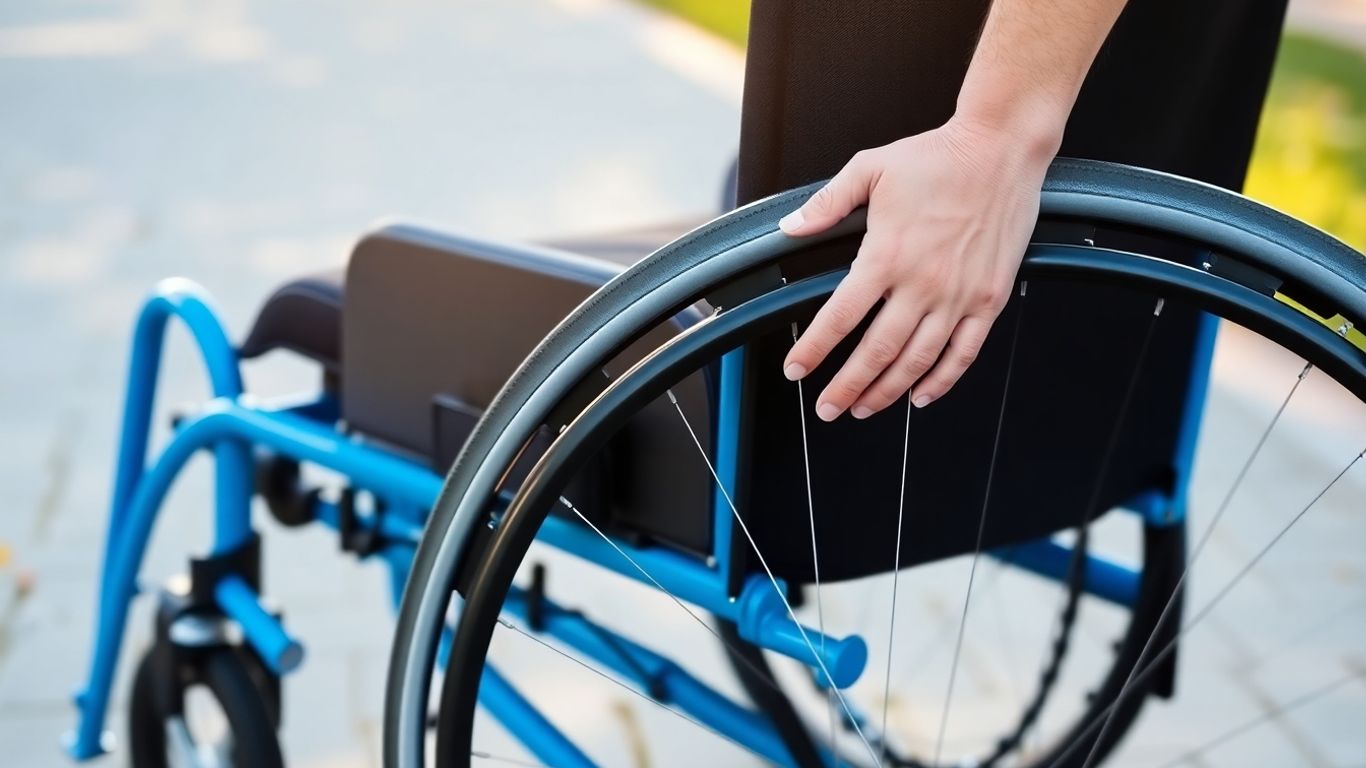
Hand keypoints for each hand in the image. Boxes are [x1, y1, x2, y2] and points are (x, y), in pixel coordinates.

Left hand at [779, 116, 1054, 420]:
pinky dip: (941, 380)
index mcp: (886, 255)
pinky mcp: (989, 298)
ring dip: (887, 391)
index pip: (839, 318)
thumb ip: (828, 203)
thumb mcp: (870, 168)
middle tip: (828, 409)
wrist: (1001, 148)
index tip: (796, 370)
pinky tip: (920, 396)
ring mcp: (959, 295)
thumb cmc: (937, 157)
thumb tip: (790, 229)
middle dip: (847, 387)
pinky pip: (964, 352)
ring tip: (864, 408)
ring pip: (917, 360)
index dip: (814, 350)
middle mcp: (922, 283)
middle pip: (876, 352)